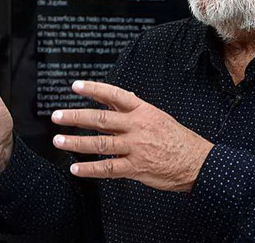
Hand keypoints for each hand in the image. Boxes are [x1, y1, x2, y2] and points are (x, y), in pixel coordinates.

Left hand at [51, 81, 213, 191]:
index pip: (114, 96)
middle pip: (100, 119)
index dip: (94, 89)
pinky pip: (108, 168)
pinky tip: (76, 168)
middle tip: (56, 116)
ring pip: (100, 144)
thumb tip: (120, 99)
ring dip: (76, 143)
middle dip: (75, 117)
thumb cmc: (178, 139)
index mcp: (142, 111)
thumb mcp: (158, 116)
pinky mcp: (135, 168)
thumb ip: (136, 109)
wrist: (198, 163)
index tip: (75, 85)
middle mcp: (136, 127)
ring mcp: (135, 148)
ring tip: (59, 141)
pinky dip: (90, 169)